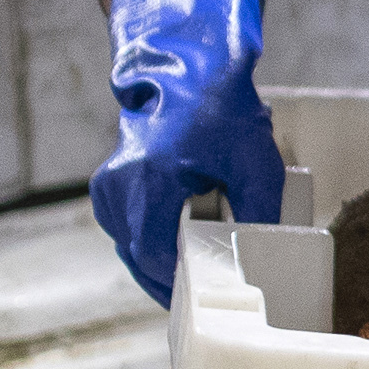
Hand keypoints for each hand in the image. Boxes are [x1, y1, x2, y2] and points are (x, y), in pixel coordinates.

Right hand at [84, 0, 282, 300]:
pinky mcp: (108, 184)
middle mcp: (119, 188)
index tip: (204, 300)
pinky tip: (175, 251)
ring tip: (191, 276)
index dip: (181, 285)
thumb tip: (260, 260)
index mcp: (149, 184)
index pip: (157, 257)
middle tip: (202, 300)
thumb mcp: (255, 164)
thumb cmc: (220, 110)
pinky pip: (126, 229)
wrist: (188, 68)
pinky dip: (148, 242)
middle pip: (140, 258)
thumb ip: (258, 215)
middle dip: (171, 280)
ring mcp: (108, 187)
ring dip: (158, 263)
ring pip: (130, 246)